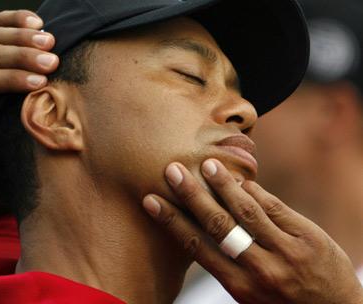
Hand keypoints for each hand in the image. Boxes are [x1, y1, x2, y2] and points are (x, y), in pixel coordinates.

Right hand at [142, 159, 362, 303]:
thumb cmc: (284, 303)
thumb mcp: (251, 294)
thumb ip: (231, 266)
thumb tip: (207, 224)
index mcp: (240, 286)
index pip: (198, 247)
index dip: (172, 221)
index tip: (152, 201)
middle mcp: (261, 269)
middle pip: (219, 225)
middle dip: (192, 195)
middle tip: (173, 170)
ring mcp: (287, 252)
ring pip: (248, 211)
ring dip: (224, 185)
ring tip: (208, 164)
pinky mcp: (309, 238)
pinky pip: (276, 208)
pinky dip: (256, 191)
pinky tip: (242, 179)